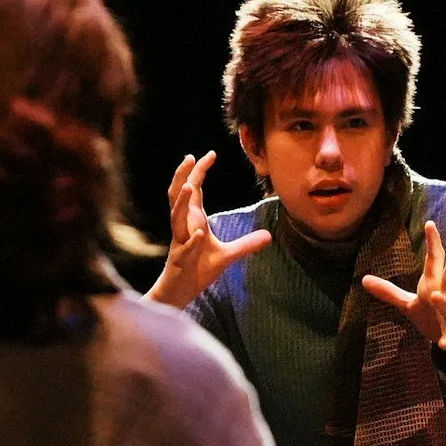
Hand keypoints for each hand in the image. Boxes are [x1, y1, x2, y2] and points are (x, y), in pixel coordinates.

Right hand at [146, 151, 270, 310]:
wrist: (180, 292)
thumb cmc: (197, 269)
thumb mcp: (227, 256)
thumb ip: (246, 244)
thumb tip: (269, 236)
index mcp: (192, 220)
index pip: (193, 190)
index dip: (199, 171)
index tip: (209, 154)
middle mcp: (183, 227)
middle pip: (176, 196)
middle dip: (181, 176)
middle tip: (190, 158)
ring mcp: (180, 242)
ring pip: (176, 218)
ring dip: (182, 203)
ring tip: (191, 186)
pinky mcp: (180, 260)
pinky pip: (186, 247)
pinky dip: (193, 240)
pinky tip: (202, 233)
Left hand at [361, 221, 445, 360]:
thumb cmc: (432, 316)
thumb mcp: (409, 303)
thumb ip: (389, 292)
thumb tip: (363, 279)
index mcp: (435, 286)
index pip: (435, 262)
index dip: (433, 243)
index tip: (430, 223)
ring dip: (444, 303)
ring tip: (436, 297)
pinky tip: (441, 344)